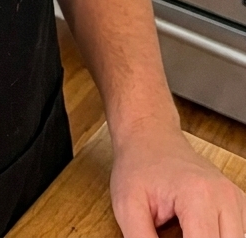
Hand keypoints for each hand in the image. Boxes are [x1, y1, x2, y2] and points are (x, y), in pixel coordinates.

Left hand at [111, 118, 245, 236]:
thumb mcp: (128, 206)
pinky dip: (219, 237)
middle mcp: (224, 196)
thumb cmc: (138, 165)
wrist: (150, 136)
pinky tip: (195, 232)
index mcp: (198, 195)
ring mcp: (235, 199)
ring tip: (181, 232)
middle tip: (171, 235)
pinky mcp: (238, 204)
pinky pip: (238, 234)